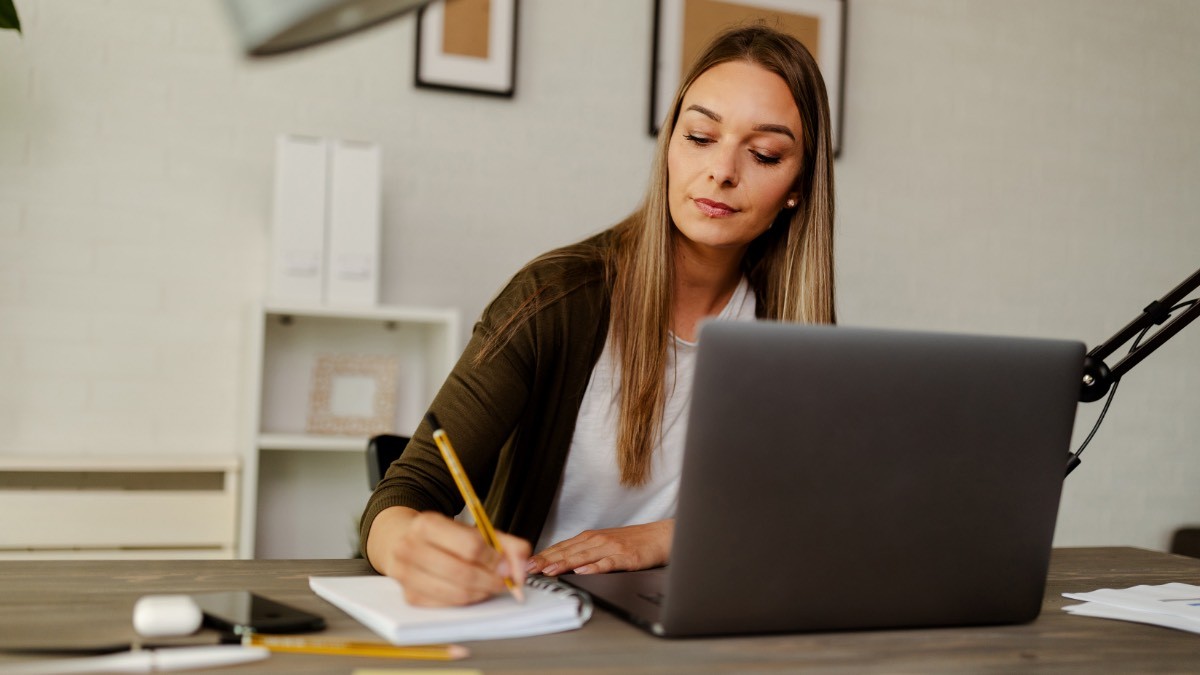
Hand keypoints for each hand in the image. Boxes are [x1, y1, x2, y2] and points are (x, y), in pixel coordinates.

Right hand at [366, 506, 530, 605]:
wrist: (401, 539)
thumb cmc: (443, 536)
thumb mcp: (474, 530)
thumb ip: (506, 544)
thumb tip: (521, 569)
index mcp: (427, 524)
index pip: (470, 546)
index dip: (495, 560)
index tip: (508, 566)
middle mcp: (411, 548)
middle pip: (463, 573)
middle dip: (491, 581)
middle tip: (505, 582)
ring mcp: (406, 575)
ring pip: (455, 593)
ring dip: (481, 593)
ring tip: (490, 586)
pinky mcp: (409, 596)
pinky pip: (446, 606)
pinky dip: (466, 602)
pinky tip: (473, 592)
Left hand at [528, 519, 673, 575]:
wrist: (661, 537)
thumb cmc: (633, 543)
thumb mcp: (606, 544)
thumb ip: (586, 552)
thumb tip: (562, 564)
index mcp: (591, 538)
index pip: (561, 547)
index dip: (543, 555)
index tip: (526, 564)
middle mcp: (598, 540)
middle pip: (568, 551)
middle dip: (546, 560)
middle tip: (528, 569)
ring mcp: (612, 548)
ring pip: (583, 556)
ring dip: (564, 563)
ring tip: (548, 570)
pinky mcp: (626, 557)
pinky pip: (608, 563)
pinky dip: (594, 567)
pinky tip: (582, 572)